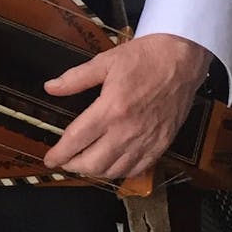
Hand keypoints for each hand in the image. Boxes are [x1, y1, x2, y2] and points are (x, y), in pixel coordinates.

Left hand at [41, 34, 211, 180]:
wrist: (182, 60)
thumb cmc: (143, 58)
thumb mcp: (105, 62)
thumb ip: (75, 79)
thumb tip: (50, 88)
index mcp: (111, 109)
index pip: (77, 139)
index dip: (60, 154)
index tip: (49, 160)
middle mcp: (128, 131)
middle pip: (94, 163)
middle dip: (73, 166)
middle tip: (65, 161)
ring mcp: (147, 141)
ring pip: (115, 171)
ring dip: (95, 172)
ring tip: (84, 164)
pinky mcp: (162, 144)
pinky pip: (138, 169)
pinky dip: (121, 172)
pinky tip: (112, 165)